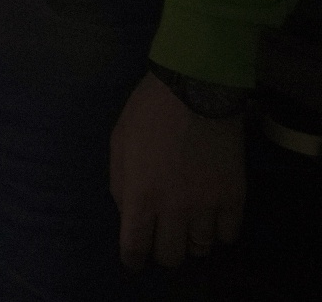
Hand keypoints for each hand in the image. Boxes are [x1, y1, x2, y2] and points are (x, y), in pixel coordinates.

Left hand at [111, 72, 245, 268]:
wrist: (195, 91)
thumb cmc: (147, 113)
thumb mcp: (118, 144)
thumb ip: (120, 182)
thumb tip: (126, 211)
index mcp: (139, 195)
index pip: (135, 246)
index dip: (133, 260)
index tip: (134, 262)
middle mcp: (173, 208)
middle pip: (170, 255)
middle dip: (163, 252)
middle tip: (163, 240)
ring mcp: (207, 205)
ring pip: (201, 249)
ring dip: (192, 242)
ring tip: (188, 229)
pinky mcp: (234, 197)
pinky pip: (229, 234)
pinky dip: (220, 232)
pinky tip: (213, 219)